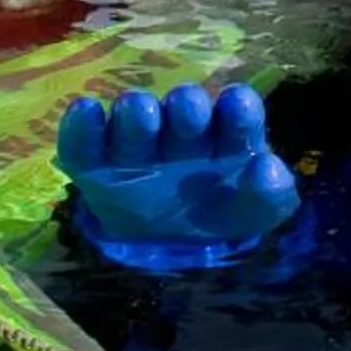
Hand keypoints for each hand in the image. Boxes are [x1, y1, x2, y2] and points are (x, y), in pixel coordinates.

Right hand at [57, 83, 299, 271]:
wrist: (169, 247)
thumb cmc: (218, 213)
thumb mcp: (253, 212)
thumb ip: (269, 194)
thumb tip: (266, 167)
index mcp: (226, 136)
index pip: (237, 114)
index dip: (239, 108)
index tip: (237, 103)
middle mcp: (182, 130)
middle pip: (185, 109)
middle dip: (187, 106)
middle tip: (186, 107)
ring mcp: (138, 143)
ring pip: (136, 117)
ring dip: (138, 113)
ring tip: (140, 110)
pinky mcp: (96, 163)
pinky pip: (83, 143)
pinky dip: (80, 127)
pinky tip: (84, 111)